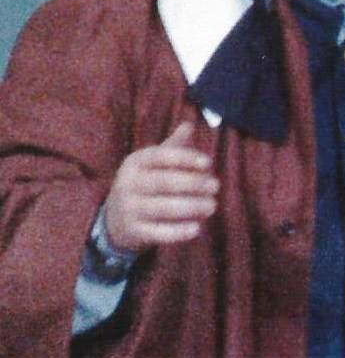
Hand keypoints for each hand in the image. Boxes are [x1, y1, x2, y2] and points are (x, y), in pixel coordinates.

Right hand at [102, 121, 219, 252]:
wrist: (116, 219)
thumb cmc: (145, 184)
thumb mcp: (153, 164)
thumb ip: (173, 147)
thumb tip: (189, 124)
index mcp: (135, 162)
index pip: (160, 156)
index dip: (185, 158)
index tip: (208, 163)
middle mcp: (128, 183)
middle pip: (164, 182)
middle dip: (193, 184)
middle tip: (216, 186)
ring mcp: (129, 208)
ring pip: (163, 208)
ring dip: (191, 207)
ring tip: (212, 206)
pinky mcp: (134, 231)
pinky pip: (158, 232)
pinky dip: (178, 232)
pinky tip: (197, 228)